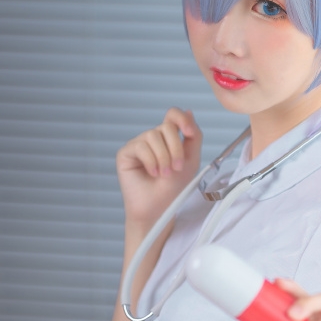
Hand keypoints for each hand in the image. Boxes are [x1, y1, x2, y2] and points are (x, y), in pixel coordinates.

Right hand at [116, 108, 201, 224]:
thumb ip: (193, 136)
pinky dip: (151, 161)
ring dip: (163, 157)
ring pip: (153, 136)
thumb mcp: (191, 160)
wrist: (159, 209)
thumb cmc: (173, 189)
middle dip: (176, 148)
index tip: (189, 133)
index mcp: (168, 139)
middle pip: (166, 126)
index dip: (181, 119)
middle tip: (176, 168)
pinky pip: (141, 146)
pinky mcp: (126, 153)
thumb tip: (189, 111)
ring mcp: (138, 145)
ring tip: (164, 174)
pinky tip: (152, 173)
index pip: (173, 115)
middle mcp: (153, 139)